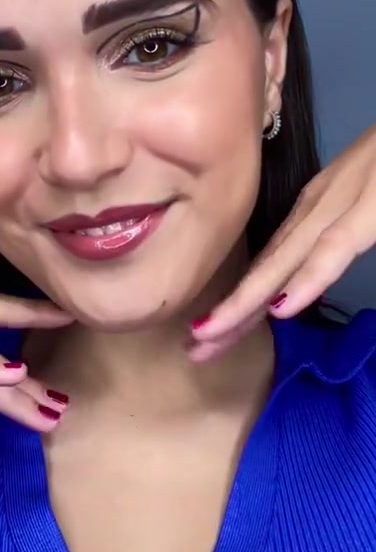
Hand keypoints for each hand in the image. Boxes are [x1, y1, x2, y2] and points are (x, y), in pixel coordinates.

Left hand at [188, 123, 375, 360]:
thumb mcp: (364, 203)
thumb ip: (339, 232)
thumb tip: (303, 274)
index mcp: (321, 207)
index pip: (272, 261)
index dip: (241, 299)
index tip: (209, 333)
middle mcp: (321, 206)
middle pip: (268, 266)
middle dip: (231, 310)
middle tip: (195, 350)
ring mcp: (345, 201)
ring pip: (288, 259)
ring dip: (248, 300)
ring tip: (211, 335)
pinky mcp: (374, 204)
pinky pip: (337, 246)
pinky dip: (309, 277)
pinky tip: (282, 306)